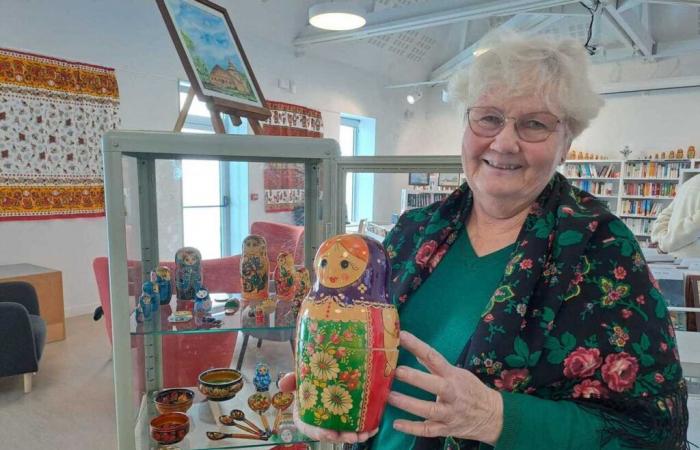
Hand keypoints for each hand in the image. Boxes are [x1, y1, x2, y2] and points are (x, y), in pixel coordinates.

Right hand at [278, 372, 378, 442]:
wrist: (325, 378)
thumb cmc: (309, 383)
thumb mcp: (299, 382)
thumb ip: (292, 381)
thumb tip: (282, 383)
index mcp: (306, 418)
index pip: (310, 429)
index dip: (320, 433)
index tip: (329, 434)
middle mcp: (321, 424)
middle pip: (331, 434)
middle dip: (342, 437)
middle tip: (353, 436)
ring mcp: (336, 423)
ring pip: (346, 433)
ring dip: (357, 435)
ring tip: (366, 434)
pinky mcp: (348, 420)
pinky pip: (357, 427)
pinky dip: (366, 429)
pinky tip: (374, 427)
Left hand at [387, 331, 503, 444]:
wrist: (492, 416)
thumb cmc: (470, 390)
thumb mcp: (456, 373)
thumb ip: (435, 365)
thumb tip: (415, 351)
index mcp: (453, 376)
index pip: (434, 357)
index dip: (418, 346)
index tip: (402, 336)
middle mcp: (452, 394)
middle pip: (435, 385)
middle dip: (415, 378)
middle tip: (396, 371)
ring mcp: (450, 413)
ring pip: (429, 409)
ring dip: (409, 404)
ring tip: (390, 397)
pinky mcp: (446, 429)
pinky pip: (428, 430)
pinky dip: (412, 428)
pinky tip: (397, 423)